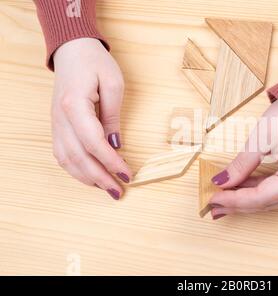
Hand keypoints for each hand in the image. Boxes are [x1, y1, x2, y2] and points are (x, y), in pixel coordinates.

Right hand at [51, 38, 131, 199]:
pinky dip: (75, 169)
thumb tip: (115, 146)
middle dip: (100, 178)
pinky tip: (90, 176)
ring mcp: (55, 123)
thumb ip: (113, 117)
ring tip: (107, 188)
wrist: (72, 50)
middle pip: (78, 157)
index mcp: (74, 105)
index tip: (127, 174)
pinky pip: (62, 154)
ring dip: (87, 178)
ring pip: (66, 160)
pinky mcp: (57, 126)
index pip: (93, 143)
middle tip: (118, 191)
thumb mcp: (114, 85)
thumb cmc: (94, 63)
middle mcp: (60, 118)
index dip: (111, 162)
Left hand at [208, 99, 277, 218]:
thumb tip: (221, 182)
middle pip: (268, 204)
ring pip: (274, 200)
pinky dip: (262, 190)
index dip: (234, 200)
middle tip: (213, 205)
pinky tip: (242, 188)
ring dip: (249, 198)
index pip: (261, 198)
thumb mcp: (262, 138)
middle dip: (239, 204)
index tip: (212, 200)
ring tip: (224, 198)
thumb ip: (241, 164)